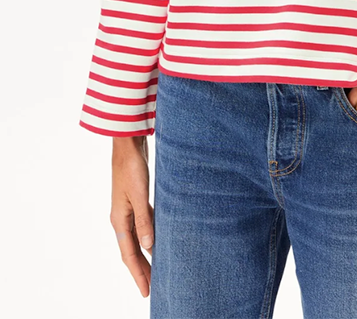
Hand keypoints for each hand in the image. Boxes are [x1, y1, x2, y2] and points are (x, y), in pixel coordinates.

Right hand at [110, 136, 154, 297]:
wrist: (127, 145)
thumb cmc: (132, 167)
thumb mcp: (139, 194)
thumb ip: (144, 219)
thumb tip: (148, 246)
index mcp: (119, 220)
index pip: (129, 254)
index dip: (138, 274)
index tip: (147, 291)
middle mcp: (121, 218)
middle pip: (131, 251)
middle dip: (141, 270)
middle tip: (153, 288)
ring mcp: (127, 210)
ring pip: (137, 240)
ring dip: (145, 256)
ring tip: (157, 270)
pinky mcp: (136, 201)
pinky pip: (142, 227)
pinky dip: (148, 238)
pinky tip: (157, 242)